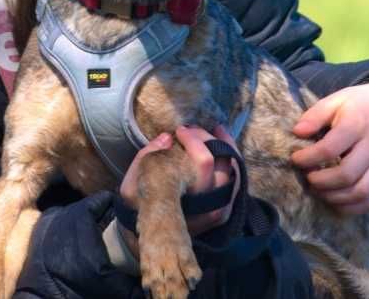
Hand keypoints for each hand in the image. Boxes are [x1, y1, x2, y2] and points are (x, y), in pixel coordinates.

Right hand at [117, 125, 240, 254]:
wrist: (151, 237)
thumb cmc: (140, 207)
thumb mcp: (132, 185)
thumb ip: (146, 158)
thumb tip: (167, 138)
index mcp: (187, 197)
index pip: (203, 162)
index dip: (194, 140)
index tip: (179, 132)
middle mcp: (208, 205)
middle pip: (222, 162)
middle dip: (207, 139)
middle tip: (192, 130)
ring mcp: (218, 210)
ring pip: (234, 171)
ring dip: (226, 147)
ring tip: (216, 130)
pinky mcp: (223, 212)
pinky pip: (236, 182)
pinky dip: (232, 162)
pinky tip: (222, 146)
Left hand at [290, 83, 368, 214]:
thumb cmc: (357, 105)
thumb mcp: (336, 100)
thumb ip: (315, 115)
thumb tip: (297, 132)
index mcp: (357, 125)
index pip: (331, 148)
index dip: (309, 157)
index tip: (295, 158)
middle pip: (346, 175)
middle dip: (321, 181)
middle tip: (307, 176)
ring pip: (360, 192)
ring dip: (334, 197)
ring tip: (317, 189)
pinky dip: (350, 207)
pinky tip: (334, 200)